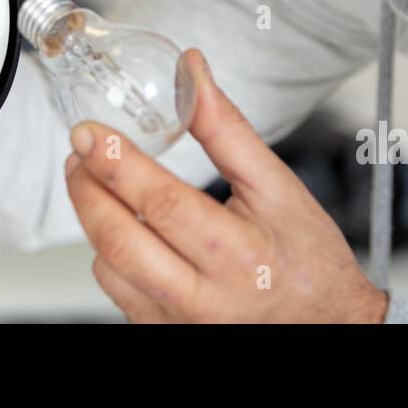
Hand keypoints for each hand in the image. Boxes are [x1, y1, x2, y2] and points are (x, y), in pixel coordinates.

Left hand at [65, 48, 387, 322]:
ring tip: (99, 183)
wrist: (328, 327)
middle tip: (79, 152)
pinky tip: (128, 228)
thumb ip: (226, 128)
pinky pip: (116, 292)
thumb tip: (189, 71)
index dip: (117, 162)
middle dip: (87, 188)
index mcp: (239, 255)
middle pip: (120, 239)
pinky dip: (111, 254)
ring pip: (109, 267)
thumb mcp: (277, 186)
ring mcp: (178, 324)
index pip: (162, 202)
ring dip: (95, 219)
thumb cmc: (306, 259)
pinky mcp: (162, 335)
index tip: (89, 132)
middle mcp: (204, 299)